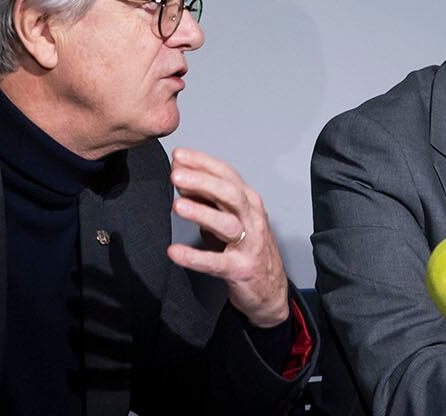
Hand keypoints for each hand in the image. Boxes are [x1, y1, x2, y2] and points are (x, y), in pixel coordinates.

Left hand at [165, 146, 290, 326]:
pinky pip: (216, 262)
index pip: (226, 175)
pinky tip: (175, 252)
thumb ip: (208, 200)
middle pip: (230, 193)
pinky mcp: (240, 269)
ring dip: (201, 212)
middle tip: (176, 175)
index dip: (203, 163)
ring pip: (227, 223)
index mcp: (248, 201)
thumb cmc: (247, 248)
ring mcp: (249, 243)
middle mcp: (251, 217)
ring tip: (177, 206)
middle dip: (202, 181)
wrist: (270, 289)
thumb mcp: (229, 217)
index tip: (179, 155)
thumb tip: (182, 178)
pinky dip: (195, 257)